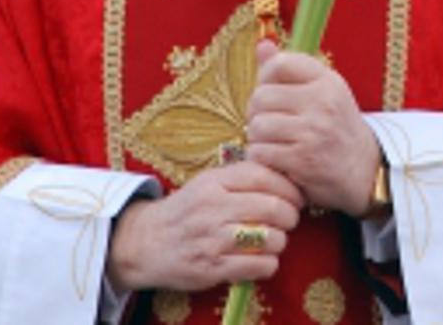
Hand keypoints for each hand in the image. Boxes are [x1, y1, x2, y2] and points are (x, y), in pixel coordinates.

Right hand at [105, 160, 302, 293]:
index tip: (296, 196)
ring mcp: (212, 239)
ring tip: (273, 240)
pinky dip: (269, 264)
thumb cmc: (188, 210)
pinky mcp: (212, 268)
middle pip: (273, 207)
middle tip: (289, 220)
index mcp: (214, 182)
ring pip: (270, 238)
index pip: (264, 176)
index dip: (288, 187)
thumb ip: (242, 176)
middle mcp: (213, 208)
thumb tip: (286, 174)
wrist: (146, 242)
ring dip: (280, 241)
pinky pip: (259, 265)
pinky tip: (262, 259)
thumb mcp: (208, 182)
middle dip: (290, 215)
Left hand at [245, 39, 380, 216]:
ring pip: (257, 126)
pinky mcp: (303, 160)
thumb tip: (263, 44)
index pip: (279, 64)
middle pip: (260, 97)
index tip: (272, 92)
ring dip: (258, 138)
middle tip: (269, 123)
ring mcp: (313, 131)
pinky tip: (276, 160)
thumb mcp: (324, 92)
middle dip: (257, 112)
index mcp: (327, 80)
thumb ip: (291, 70)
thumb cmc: (337, 128)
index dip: (265, 78)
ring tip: (273, 142)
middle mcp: (322, 102)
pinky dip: (261, 158)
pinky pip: (260, 152)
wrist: (364, 170)